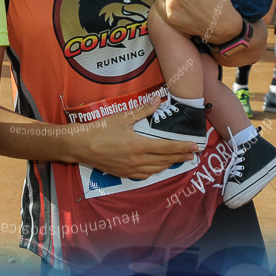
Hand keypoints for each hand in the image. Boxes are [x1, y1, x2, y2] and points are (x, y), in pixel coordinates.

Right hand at [76, 100, 197, 178]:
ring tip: (178, 160)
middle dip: (180, 157)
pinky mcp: (123, 174)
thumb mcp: (122, 117)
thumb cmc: (100, 129)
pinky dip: (155, 171)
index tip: (194, 147)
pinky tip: (157, 167)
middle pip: (165, 160)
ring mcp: (131, 169)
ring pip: (156, 169)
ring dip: (169, 164)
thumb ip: (142, 110)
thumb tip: (157, 101)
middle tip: (192, 154)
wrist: (81, 145)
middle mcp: (138, 160)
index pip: (167, 148)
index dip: (182, 148)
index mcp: (139, 145)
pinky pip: (144, 175)